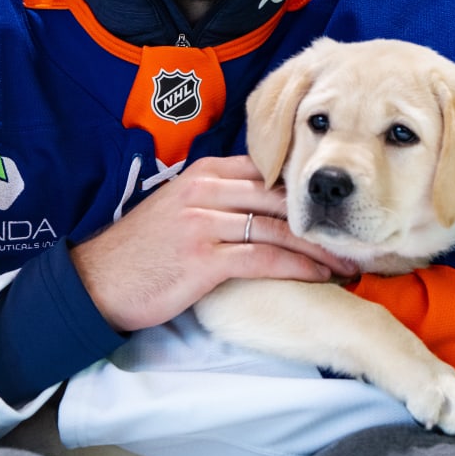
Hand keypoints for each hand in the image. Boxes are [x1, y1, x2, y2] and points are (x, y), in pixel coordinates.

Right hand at [71, 155, 360, 331]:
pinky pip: (264, 258)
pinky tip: (320, 276)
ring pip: (279, 228)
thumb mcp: (181, 209)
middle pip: (281, 199)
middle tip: (357, 235)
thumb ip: (221, 200)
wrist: (98, 282)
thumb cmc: (144, 252)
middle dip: (323, 219)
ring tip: (349, 261)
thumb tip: (268, 208)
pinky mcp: (203, 257)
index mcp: (206, 173)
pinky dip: (297, 267)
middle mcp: (207, 190)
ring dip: (319, 246)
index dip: (308, 193)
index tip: (337, 211)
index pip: (270, 173)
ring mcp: (204, 222)